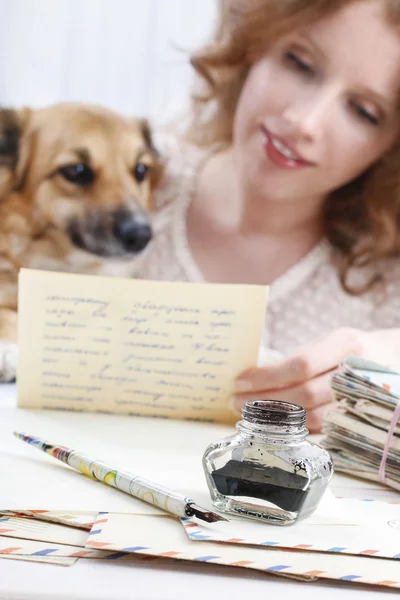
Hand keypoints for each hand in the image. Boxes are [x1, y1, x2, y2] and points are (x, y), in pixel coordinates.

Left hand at [232, 327, 399, 432]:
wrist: (395, 359)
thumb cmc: (350, 349)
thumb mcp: (328, 341)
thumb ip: (298, 357)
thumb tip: (254, 374)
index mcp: (344, 343)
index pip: (300, 364)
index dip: (267, 377)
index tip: (239, 382)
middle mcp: (355, 370)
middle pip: (304, 393)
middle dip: (265, 400)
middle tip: (235, 401)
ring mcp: (361, 397)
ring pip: (315, 416)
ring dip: (277, 419)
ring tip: (249, 413)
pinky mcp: (361, 418)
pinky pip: (325, 429)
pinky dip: (297, 428)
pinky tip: (276, 425)